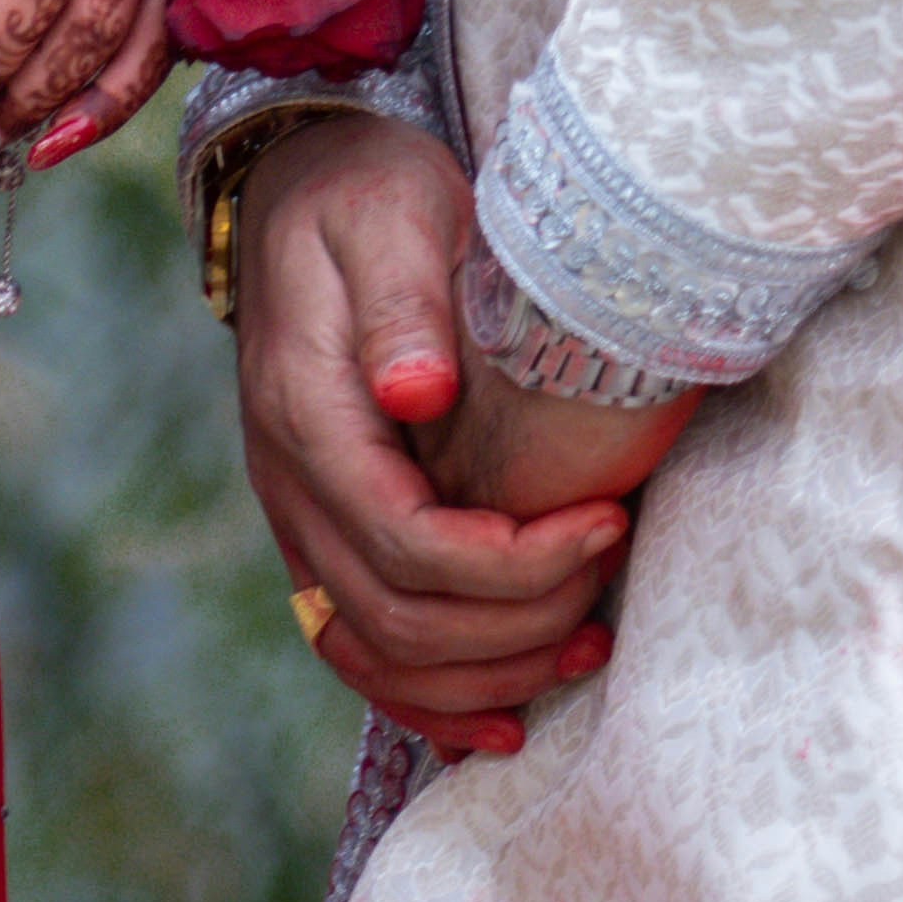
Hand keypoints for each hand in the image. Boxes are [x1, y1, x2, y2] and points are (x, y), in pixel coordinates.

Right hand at [232, 125, 682, 755]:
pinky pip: (361, 650)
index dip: (513, 565)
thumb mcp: (388, 216)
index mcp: (307, 417)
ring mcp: (301, 517)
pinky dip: (430, 699)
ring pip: (377, 656)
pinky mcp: (326, 530)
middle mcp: (291, 484)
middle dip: (520, 625)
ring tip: (586, 650)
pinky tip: (504, 717)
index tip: (607, 522)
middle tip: (611, 578)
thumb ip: (401, 303)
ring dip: (484, 678)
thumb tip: (416, 391)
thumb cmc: (366, 194)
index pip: (408, 543)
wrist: (305, 184)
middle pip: (399, 620)